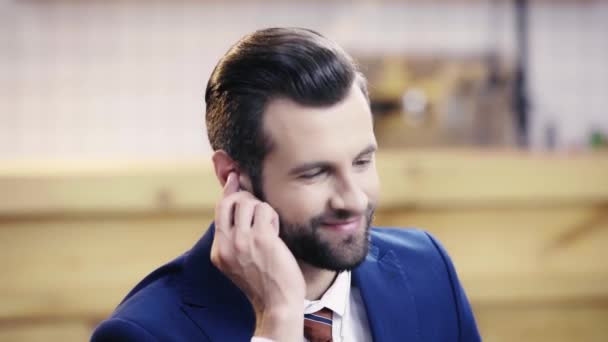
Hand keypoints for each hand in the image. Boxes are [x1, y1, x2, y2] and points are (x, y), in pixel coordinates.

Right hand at [210, 172, 304, 340]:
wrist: (277, 302)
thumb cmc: (264, 280)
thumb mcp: (239, 261)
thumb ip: (234, 237)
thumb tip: (238, 204)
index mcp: (218, 251)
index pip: (220, 211)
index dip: (229, 191)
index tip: (235, 177)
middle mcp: (227, 244)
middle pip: (230, 201)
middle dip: (247, 198)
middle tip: (259, 207)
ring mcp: (242, 241)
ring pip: (249, 203)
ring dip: (263, 209)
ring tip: (269, 226)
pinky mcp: (262, 239)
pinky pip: (266, 210)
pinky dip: (273, 217)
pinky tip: (276, 232)